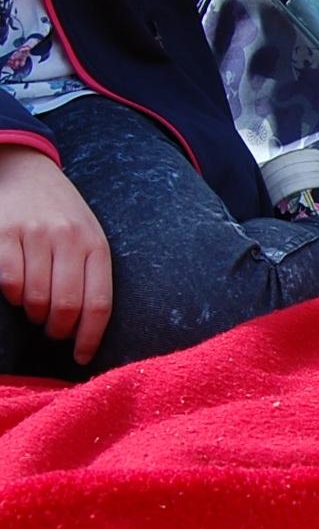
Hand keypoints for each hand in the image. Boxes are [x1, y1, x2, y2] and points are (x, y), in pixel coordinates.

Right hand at [0, 146, 112, 363]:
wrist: (27, 171)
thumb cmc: (62, 214)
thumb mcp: (88, 236)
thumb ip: (89, 272)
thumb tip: (87, 326)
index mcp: (96, 245)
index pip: (99, 303)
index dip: (89, 338)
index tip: (81, 357)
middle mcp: (69, 239)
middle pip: (66, 307)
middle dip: (59, 330)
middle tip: (53, 331)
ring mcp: (36, 234)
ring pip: (35, 298)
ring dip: (34, 313)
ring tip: (35, 307)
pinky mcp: (5, 232)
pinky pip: (8, 281)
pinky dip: (11, 294)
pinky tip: (15, 288)